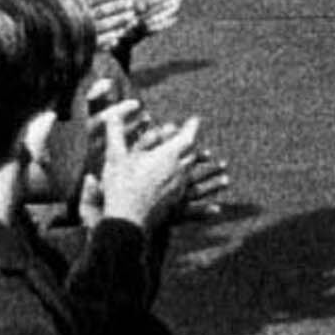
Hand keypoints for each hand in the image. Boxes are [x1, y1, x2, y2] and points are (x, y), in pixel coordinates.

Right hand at [97, 110, 215, 235]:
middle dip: (196, 150)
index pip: (186, 137)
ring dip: (209, 177)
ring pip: (197, 179)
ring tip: (224, 178)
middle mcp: (178, 171)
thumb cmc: (120, 185)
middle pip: (191, 157)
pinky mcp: (175, 206)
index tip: (195, 120)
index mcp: (168, 156)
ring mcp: (178, 189)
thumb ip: (115, 134)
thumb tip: (111, 115)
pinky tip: (216, 209)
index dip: (191, 127)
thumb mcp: (115, 156)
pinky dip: (207, 205)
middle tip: (201, 147)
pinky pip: (195, 203)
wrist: (126, 218)